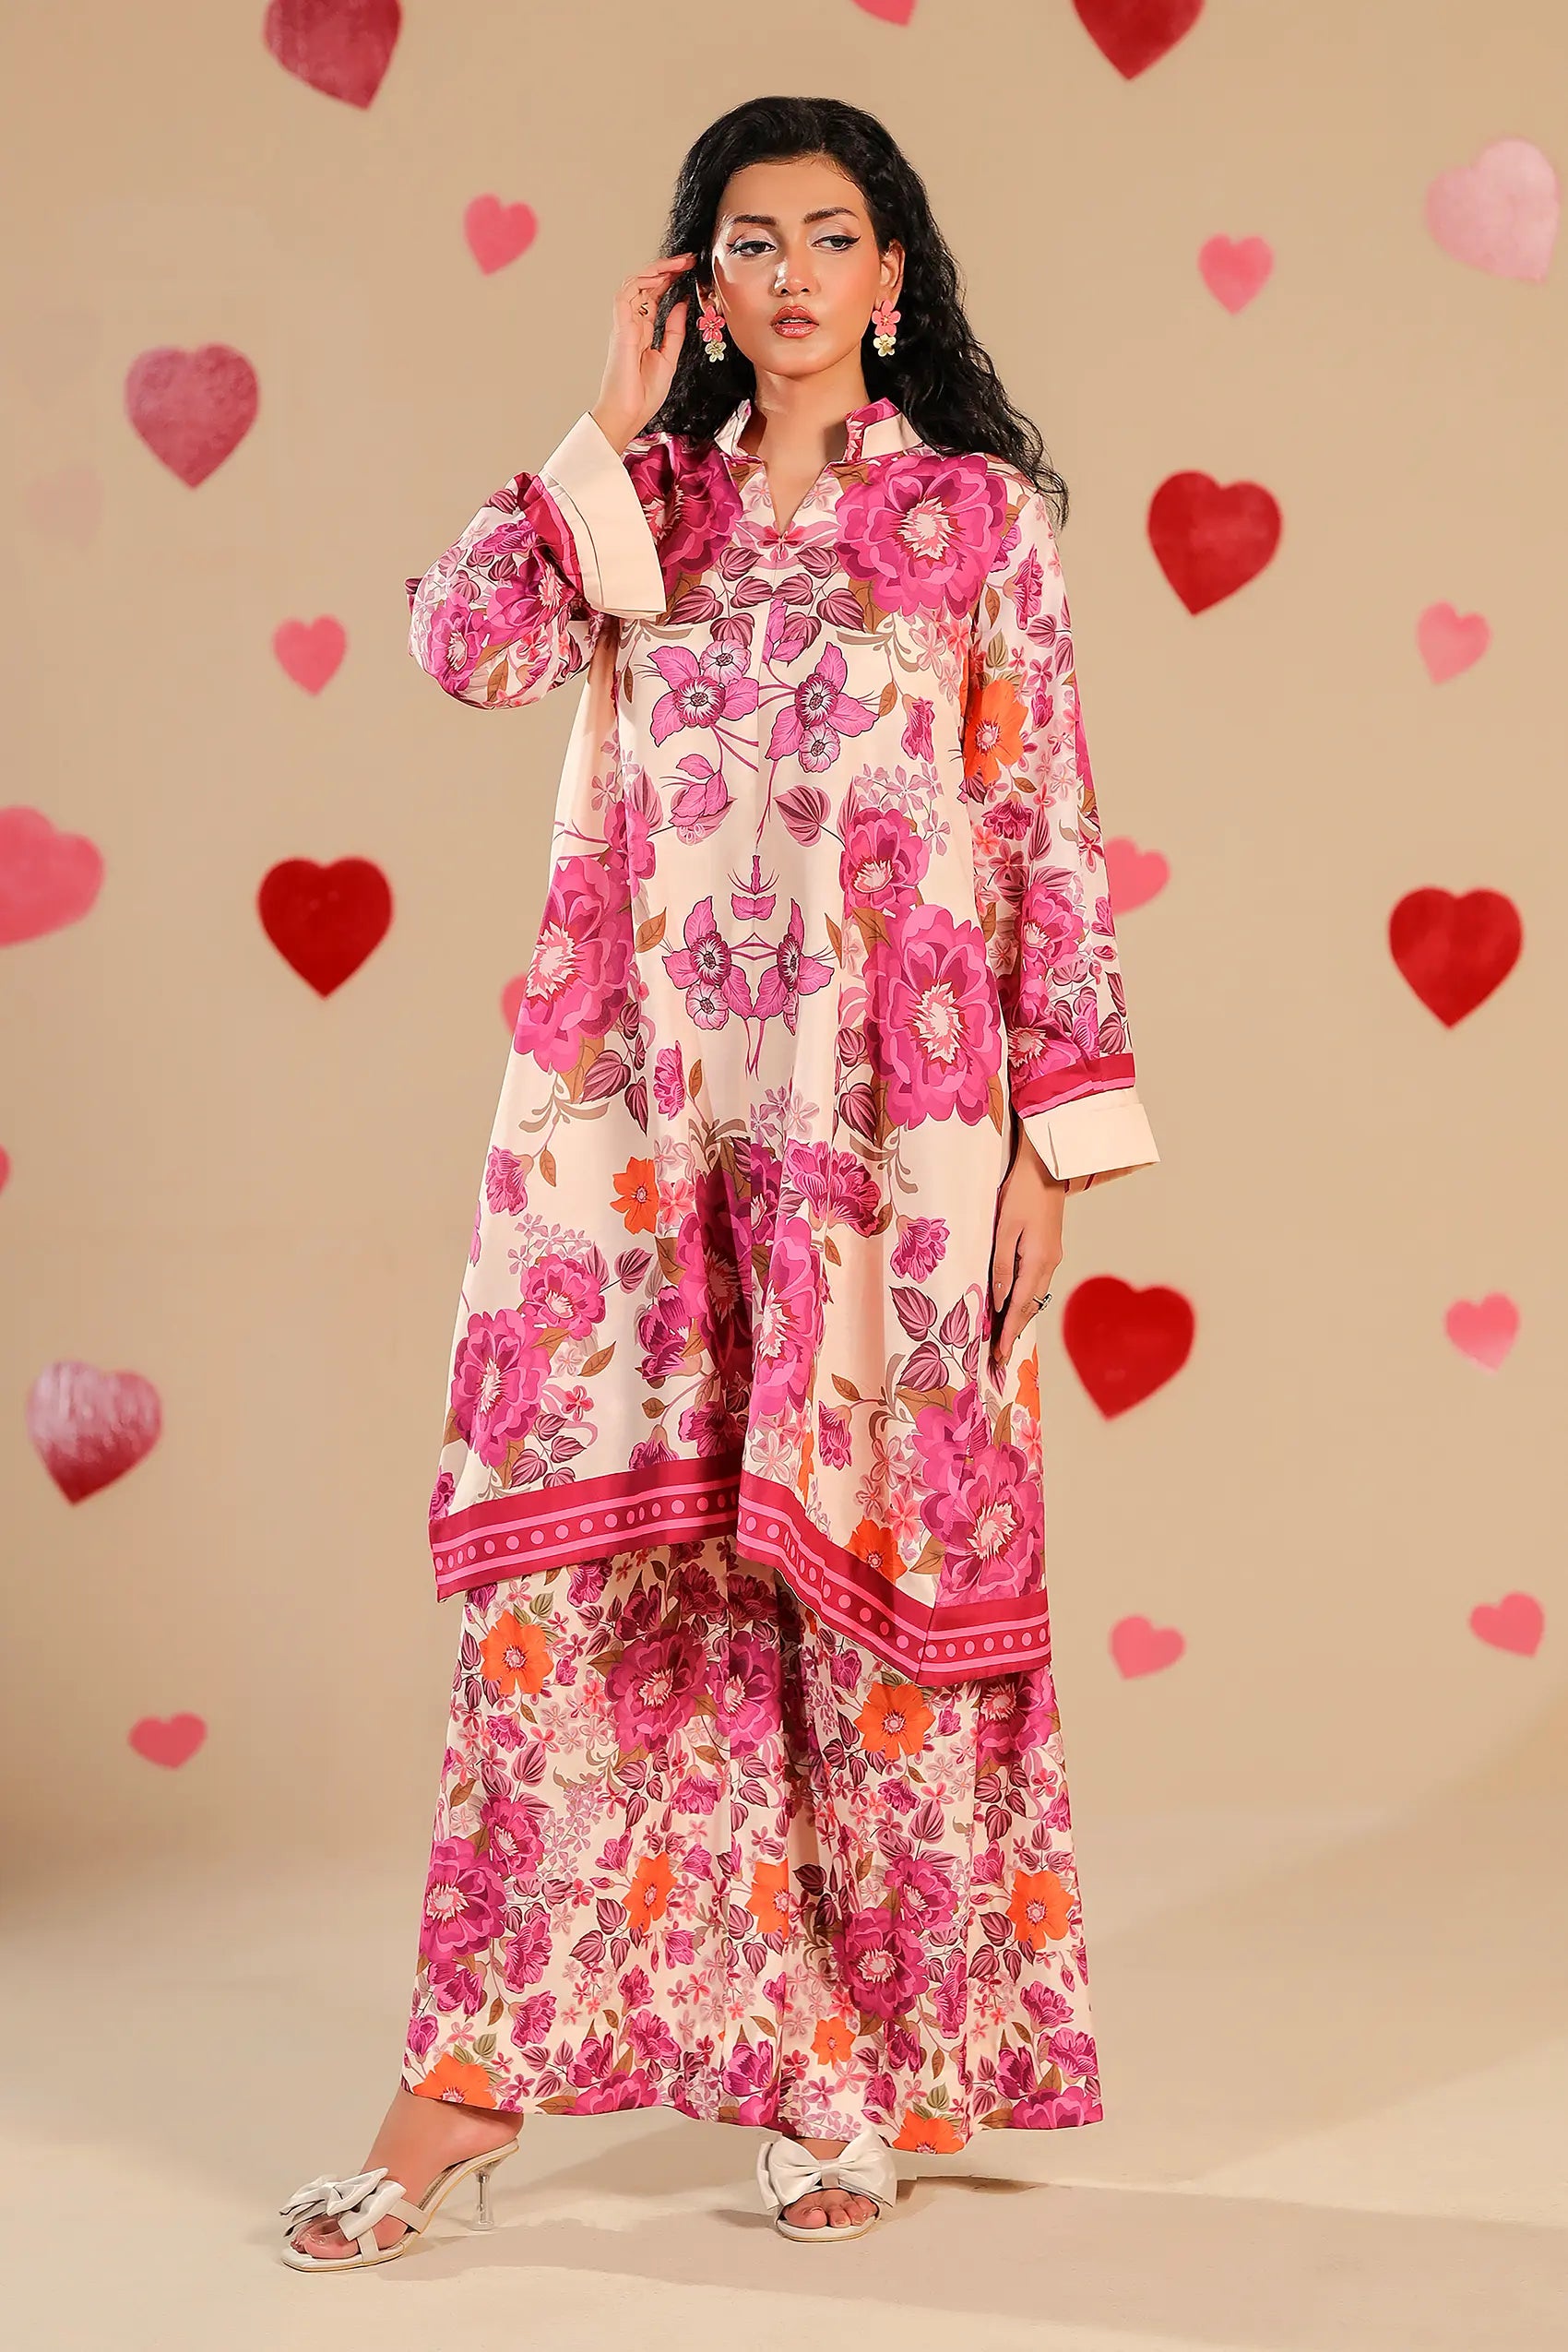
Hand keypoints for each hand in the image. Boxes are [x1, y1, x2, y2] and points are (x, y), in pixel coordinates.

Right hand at [591, 252, 695, 451]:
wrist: (629, 414)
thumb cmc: (644, 394)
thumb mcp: (669, 357)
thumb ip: (674, 330)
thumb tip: (681, 303)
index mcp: (642, 332)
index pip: (654, 296)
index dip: (670, 280)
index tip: (689, 269)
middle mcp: (631, 324)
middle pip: (646, 286)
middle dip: (667, 269)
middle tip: (688, 259)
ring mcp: (624, 325)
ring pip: (635, 284)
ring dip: (656, 270)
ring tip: (678, 263)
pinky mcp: (620, 329)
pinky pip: (626, 295)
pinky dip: (642, 282)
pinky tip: (660, 277)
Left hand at [988, 1122, 1065, 1379]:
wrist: (1048, 1167)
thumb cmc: (1021, 1193)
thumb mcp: (1004, 1229)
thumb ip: (1001, 1266)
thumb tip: (997, 1301)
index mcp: (1038, 1261)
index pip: (1020, 1306)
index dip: (1009, 1332)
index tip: (1000, 1355)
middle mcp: (1050, 1263)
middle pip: (1031, 1305)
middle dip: (1015, 1330)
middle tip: (1000, 1355)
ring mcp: (1052, 1256)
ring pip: (1035, 1295)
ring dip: (1020, 1316)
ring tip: (1004, 1336)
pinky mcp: (1049, 1249)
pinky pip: (1037, 1282)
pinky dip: (1025, 1298)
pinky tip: (1014, 1304)